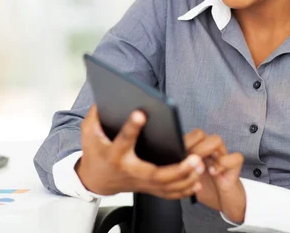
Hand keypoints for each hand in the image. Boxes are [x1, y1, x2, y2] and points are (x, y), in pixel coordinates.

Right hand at [75, 106, 205, 198]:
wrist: (95, 179)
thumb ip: (96, 114)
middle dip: (177, 169)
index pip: (124, 140)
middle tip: (195, 158)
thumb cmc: (95, 152)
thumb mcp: (88, 132)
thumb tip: (107, 96)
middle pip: (155, 175)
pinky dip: (183, 190)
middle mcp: (130, 170)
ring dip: (185, 178)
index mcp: (115, 154)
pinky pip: (168, 194)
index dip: (132, 127)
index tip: (141, 113)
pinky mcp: (148, 188)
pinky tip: (197, 183)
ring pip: (166, 186)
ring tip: (200, 165)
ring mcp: (140, 182)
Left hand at [185, 129, 245, 223]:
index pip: (186, 136)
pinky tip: (214, 173)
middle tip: (189, 162)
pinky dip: (223, 163)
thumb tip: (166, 162)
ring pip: (216, 140)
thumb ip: (179, 168)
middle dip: (190, 147)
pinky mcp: (234, 166)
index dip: (182, 144)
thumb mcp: (186, 179)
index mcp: (196, 149)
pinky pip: (235, 156)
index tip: (178, 157)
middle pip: (200, 134)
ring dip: (205, 151)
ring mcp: (221, 155)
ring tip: (201, 166)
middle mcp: (208, 150)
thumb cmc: (204, 188)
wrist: (223, 201)